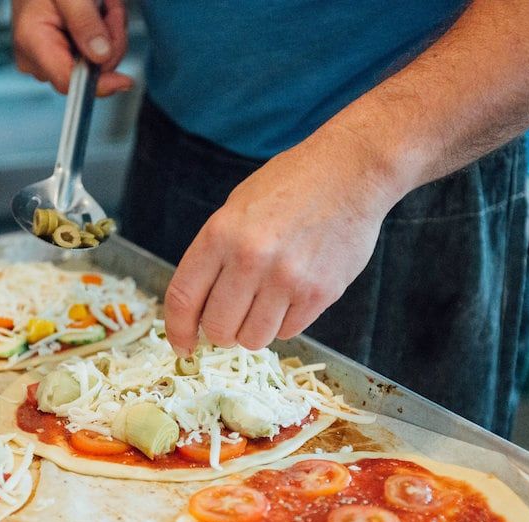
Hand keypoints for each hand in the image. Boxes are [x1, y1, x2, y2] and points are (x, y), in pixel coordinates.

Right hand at [12, 0, 131, 95]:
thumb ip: (83, 21)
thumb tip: (101, 56)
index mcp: (32, 41)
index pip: (67, 81)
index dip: (99, 84)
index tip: (126, 80)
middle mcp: (37, 59)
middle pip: (89, 73)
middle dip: (109, 42)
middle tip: (107, 7)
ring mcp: (49, 61)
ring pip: (98, 64)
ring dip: (110, 34)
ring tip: (100, 4)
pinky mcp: (62, 58)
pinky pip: (96, 57)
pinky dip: (106, 34)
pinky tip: (97, 13)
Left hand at [164, 124, 408, 354]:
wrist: (350, 171)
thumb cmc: (290, 186)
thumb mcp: (237, 208)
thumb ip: (216, 255)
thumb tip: (199, 308)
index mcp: (221, 234)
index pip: (184, 299)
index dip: (178, 330)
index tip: (182, 344)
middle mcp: (250, 259)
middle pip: (219, 327)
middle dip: (221, 331)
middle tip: (232, 319)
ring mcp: (287, 279)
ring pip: (254, 339)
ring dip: (254, 330)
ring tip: (265, 305)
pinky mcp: (319, 293)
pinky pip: (289, 332)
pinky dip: (285, 322)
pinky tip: (292, 294)